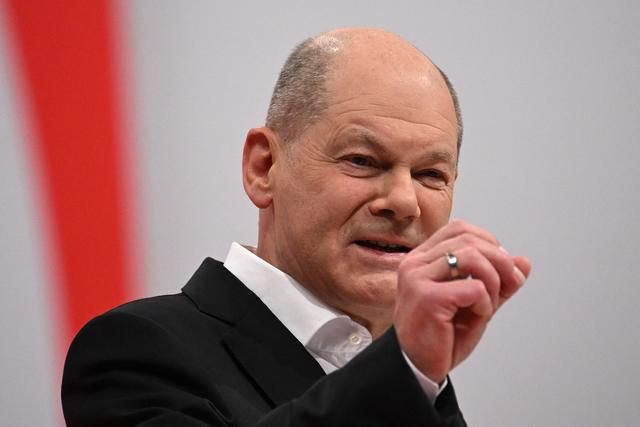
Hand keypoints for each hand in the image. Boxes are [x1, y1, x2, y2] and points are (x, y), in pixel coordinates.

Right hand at [394, 219, 530, 382]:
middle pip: (468, 238)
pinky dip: (485, 302)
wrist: (418, 367)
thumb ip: (498, 281)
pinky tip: (478, 315)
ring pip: (472, 256)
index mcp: (421, 258)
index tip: (502, 267)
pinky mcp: (426, 297)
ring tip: (490, 302)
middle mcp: (415, 263)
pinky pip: (472, 287)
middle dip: (500, 260)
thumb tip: (524, 262)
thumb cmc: (440, 336)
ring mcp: (417, 278)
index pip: (459, 229)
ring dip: (494, 279)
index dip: (489, 242)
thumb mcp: (475, 303)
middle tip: (511, 284)